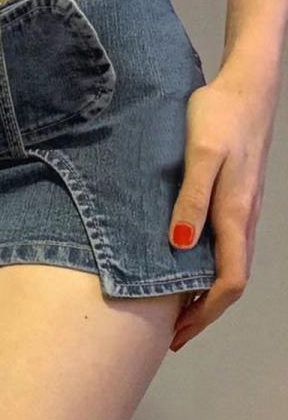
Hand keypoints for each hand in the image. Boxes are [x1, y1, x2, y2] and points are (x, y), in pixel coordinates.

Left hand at [167, 59, 281, 351]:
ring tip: (180, 307)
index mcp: (235, 214)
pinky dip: (209, 266)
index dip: (206, 311)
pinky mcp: (236, 195)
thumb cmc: (218, 117)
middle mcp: (243, 218)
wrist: (244, 87)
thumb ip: (192, 200)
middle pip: (231, 280)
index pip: (229, 280)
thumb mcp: (200, 156)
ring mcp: (242, 207)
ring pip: (230, 264)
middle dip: (205, 311)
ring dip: (207, 292)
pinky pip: (226, 244)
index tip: (180, 332)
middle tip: (176, 332)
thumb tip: (180, 246)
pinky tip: (189, 263)